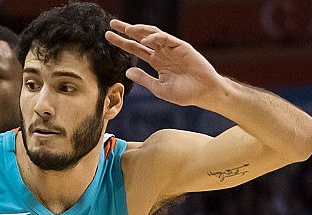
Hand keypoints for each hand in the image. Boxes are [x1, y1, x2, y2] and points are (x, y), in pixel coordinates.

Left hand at [106, 19, 223, 107]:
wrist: (204, 93)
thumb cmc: (184, 93)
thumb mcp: (159, 88)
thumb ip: (144, 79)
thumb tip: (127, 71)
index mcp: (156, 61)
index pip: (135, 49)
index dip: (122, 43)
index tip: (108, 37)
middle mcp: (162, 52)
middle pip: (141, 38)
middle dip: (126, 30)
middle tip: (112, 24)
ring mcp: (172, 48)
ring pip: (153, 34)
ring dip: (139, 30)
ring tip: (126, 28)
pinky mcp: (182, 47)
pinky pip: (167, 39)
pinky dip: (156, 38)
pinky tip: (145, 39)